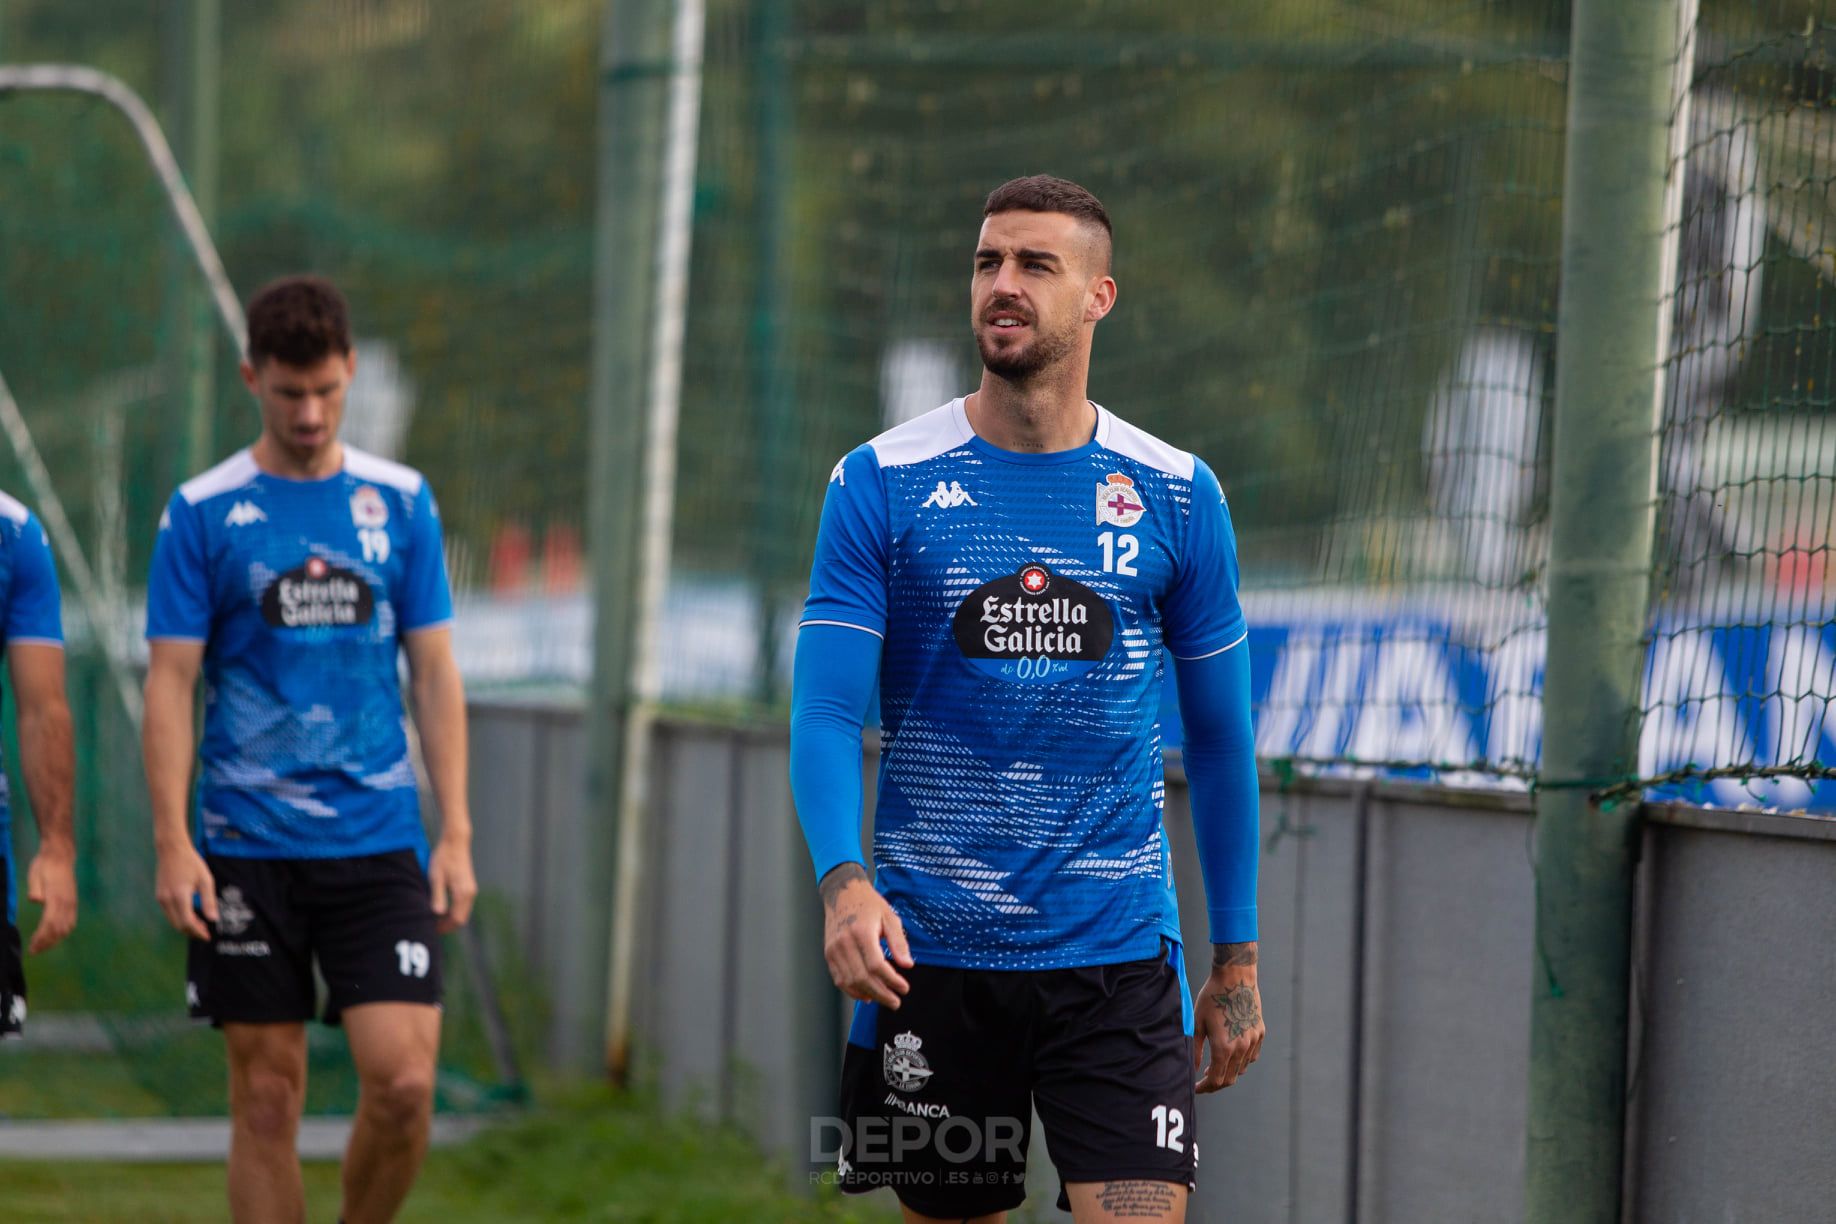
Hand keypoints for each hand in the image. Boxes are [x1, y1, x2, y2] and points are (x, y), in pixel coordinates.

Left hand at [24, 848, 75, 953]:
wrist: (60, 855)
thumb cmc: (44, 865)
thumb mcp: (35, 874)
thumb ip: (35, 888)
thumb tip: (37, 900)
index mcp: (56, 896)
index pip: (49, 923)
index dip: (41, 938)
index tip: (31, 947)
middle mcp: (67, 902)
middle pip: (59, 929)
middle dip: (47, 942)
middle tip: (34, 951)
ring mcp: (72, 902)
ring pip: (67, 927)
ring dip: (55, 939)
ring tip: (43, 946)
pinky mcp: (73, 902)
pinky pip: (71, 922)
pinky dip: (63, 932)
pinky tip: (55, 936)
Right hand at [154, 842, 215, 940]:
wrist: (171, 850)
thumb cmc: (191, 863)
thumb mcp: (205, 880)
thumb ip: (209, 901)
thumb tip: (213, 919)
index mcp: (180, 896)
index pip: (187, 922)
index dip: (198, 932)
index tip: (208, 936)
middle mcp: (167, 900)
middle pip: (178, 925)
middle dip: (192, 932)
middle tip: (206, 933)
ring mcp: (161, 899)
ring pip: (173, 921)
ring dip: (186, 926)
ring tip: (201, 925)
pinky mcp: (159, 896)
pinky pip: (169, 913)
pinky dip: (179, 918)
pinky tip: (190, 916)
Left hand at [428, 837, 476, 933]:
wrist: (456, 842)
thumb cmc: (444, 858)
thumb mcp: (436, 877)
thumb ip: (438, 896)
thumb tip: (437, 914)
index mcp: (462, 893)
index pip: (456, 919)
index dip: (444, 927)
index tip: (432, 930)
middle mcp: (470, 893)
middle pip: (462, 919)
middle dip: (448, 926)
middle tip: (432, 928)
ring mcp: (471, 890)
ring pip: (464, 913)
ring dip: (451, 919)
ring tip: (436, 920)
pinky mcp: (469, 886)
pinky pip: (464, 905)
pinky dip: (455, 911)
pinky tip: (443, 909)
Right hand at [820, 863, 913, 1008]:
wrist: (842, 893)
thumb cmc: (869, 904)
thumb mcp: (890, 917)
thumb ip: (899, 942)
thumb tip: (908, 965)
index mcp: (862, 932)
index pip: (877, 966)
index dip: (891, 981)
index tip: (904, 988)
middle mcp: (845, 943)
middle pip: (862, 978)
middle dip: (882, 994)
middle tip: (896, 1002)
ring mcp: (834, 950)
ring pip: (850, 982)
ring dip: (868, 995)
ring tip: (884, 999)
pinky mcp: (829, 954)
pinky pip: (839, 979)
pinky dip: (852, 991)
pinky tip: (866, 996)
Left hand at [1192, 942, 1264, 1092]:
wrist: (1235, 978)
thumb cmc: (1212, 998)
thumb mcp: (1197, 1023)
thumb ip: (1195, 1050)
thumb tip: (1192, 1069)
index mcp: (1224, 1048)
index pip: (1216, 1080)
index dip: (1205, 1088)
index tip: (1196, 1088)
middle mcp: (1241, 1048)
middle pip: (1230, 1078)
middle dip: (1215, 1084)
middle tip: (1203, 1081)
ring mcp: (1253, 1041)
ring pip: (1241, 1068)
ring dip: (1228, 1072)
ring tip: (1214, 1065)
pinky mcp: (1260, 1033)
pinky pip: (1251, 1056)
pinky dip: (1241, 1061)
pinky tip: (1230, 1054)